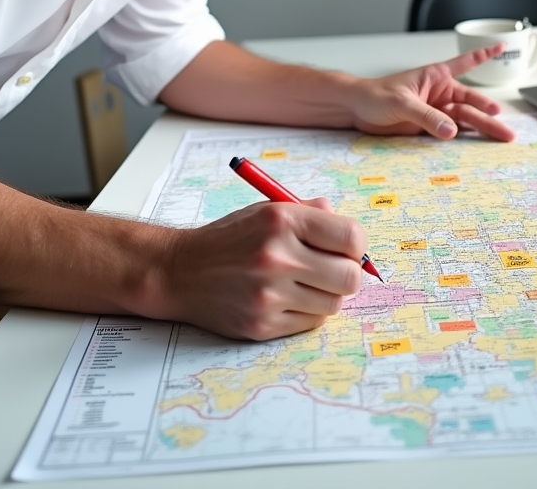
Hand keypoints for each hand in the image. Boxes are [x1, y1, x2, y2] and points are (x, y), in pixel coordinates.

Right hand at [157, 198, 365, 339]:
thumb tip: (353, 236)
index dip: (355, 245)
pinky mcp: (262, 325)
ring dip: (326, 295)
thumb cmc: (231, 238)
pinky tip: (287, 298)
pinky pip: (310, 323)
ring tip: (304, 283)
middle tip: (331, 270)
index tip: (346, 248)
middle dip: (346, 274)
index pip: (351, 237)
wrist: (181, 271)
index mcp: (282, 220)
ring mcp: (269, 294)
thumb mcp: (267, 210)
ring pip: (333, 304)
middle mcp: (277, 256)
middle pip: (349, 278)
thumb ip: (311, 214)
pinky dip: (306, 312)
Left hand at [344, 46, 514, 141]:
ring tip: (501, 137)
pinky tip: (480, 144)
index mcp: (435, 76)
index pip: (465, 63)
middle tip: (506, 130)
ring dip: (482, 128)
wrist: (356, 110)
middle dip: (489, 115)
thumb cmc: (375, 96)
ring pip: (465, 119)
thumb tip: (450, 131)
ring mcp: (436, 111)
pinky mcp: (429, 126)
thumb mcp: (402, 103)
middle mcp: (439, 93)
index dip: (484, 55)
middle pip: (471, 104)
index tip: (502, 46)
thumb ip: (426, 117)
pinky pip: (451, 131)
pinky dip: (466, 138)